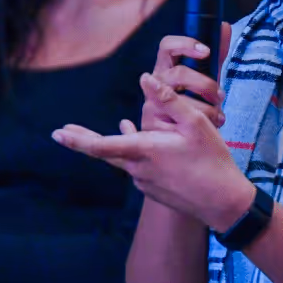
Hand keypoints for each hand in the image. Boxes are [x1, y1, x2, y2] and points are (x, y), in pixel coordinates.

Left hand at [54, 70, 254, 231]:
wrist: (224, 203)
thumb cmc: (212, 160)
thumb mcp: (196, 124)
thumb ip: (168, 100)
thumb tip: (145, 78)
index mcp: (145, 151)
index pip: (102, 146)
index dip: (78, 140)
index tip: (58, 134)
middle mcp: (138, 169)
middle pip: (106, 152)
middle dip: (83, 141)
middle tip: (60, 133)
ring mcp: (145, 183)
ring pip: (128, 157)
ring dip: (127, 143)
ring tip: (124, 125)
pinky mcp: (154, 190)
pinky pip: (138, 167)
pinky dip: (138, 152)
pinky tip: (143, 141)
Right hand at [139, 26, 231, 130]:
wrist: (181, 135)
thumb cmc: (193, 101)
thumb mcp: (206, 78)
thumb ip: (216, 55)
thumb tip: (224, 26)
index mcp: (165, 67)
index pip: (167, 46)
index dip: (185, 44)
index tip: (206, 51)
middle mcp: (154, 82)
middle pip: (178, 73)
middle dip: (205, 84)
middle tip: (220, 95)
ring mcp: (149, 103)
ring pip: (180, 101)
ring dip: (206, 109)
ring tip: (219, 116)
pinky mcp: (150, 124)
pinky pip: (177, 122)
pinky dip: (199, 124)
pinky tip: (211, 126)